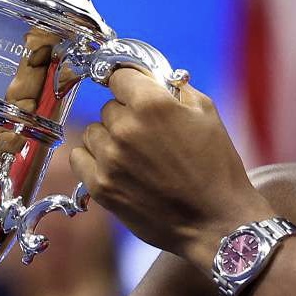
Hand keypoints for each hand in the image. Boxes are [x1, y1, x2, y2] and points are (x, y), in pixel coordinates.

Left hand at [68, 69, 271, 265]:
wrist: (216, 221)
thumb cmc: (217, 167)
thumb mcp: (207, 113)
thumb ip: (175, 87)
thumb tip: (150, 77)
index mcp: (153, 104)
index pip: (119, 75)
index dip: (131, 83)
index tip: (136, 92)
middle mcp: (126, 128)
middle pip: (108, 106)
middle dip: (127, 115)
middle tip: (151, 136)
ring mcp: (110, 159)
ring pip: (93, 131)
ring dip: (110, 139)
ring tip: (137, 157)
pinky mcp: (100, 186)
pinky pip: (78, 157)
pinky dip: (94, 160)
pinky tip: (117, 168)